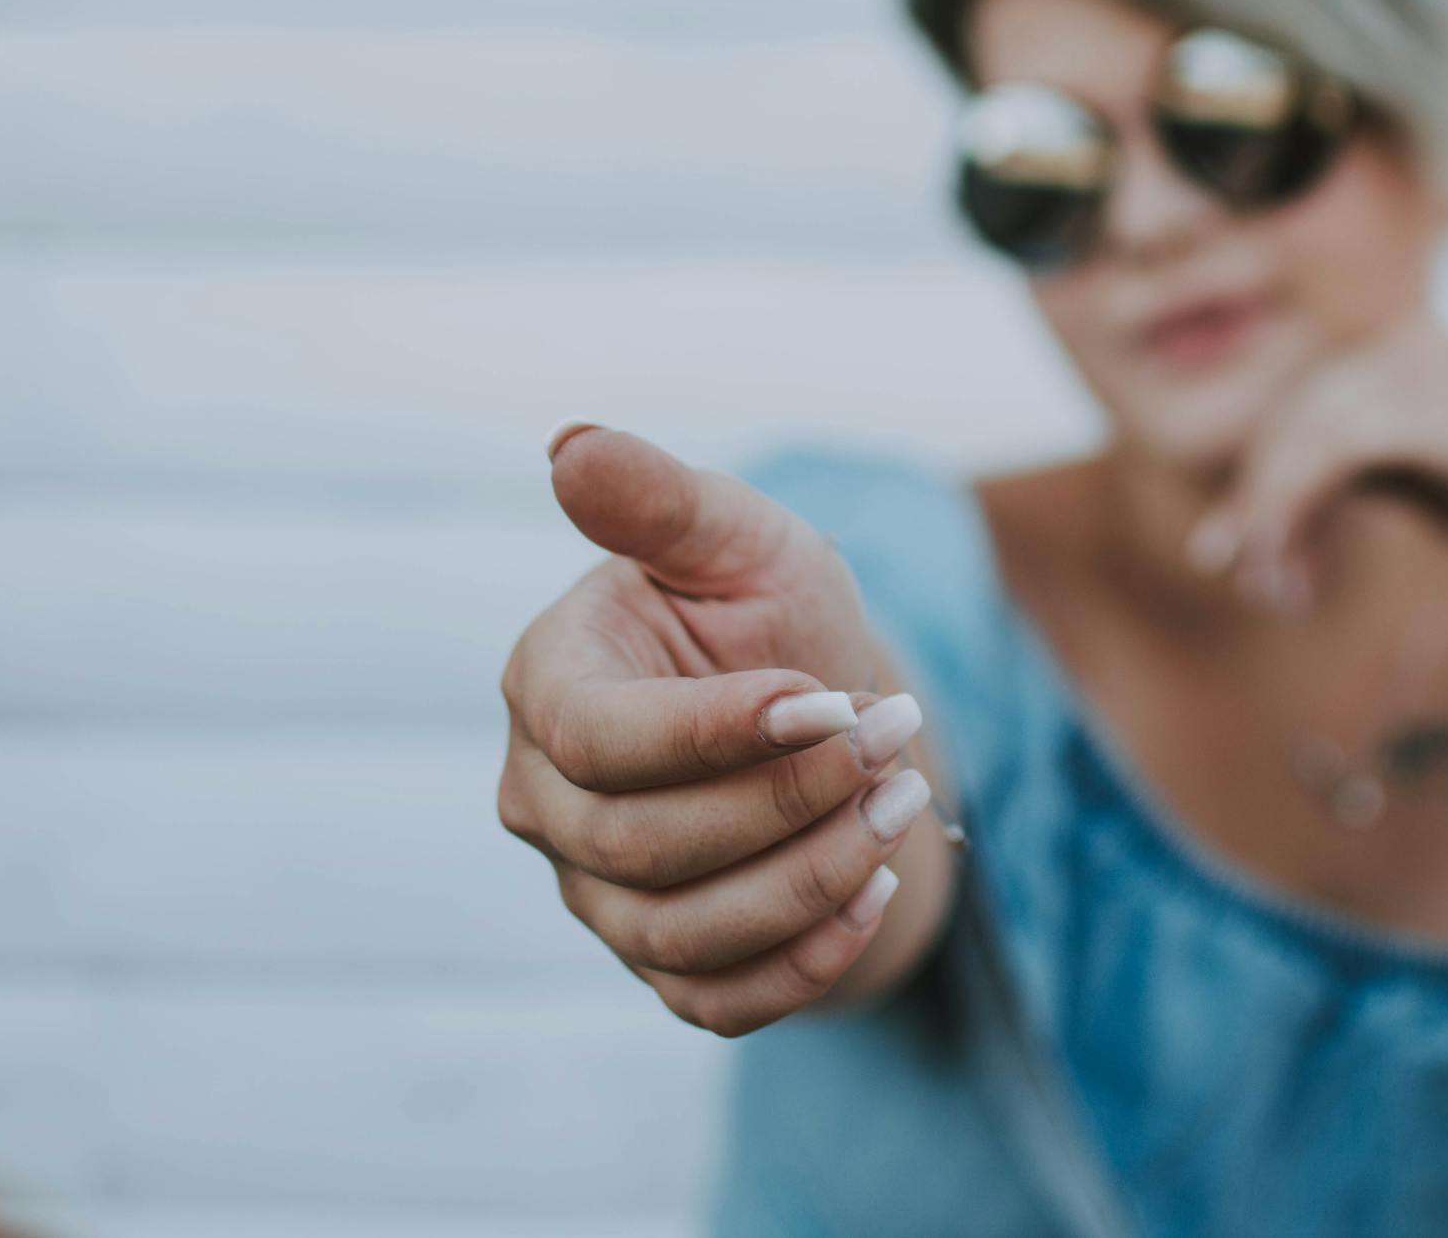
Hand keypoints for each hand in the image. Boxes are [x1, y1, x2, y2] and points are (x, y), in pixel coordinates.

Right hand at [497, 424, 935, 1036]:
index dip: (718, 733)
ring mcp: (594, 894)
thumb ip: (660, 499)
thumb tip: (570, 447)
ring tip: (902, 800)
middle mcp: (544, 800)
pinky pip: (718, 1001)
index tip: (832, 697)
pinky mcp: (659, 962)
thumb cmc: (766, 607)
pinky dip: (807, 958)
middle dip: (788, 799)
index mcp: (547, 684)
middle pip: (643, 847)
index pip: (601, 741)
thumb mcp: (736, 537)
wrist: (822, 708)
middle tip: (896, 734)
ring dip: (811, 876)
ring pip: (683, 933)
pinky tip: (880, 884)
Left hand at [1188, 316, 1447, 609]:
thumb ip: (1360, 473)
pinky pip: (1327, 453)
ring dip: (1270, 518)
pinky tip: (1295, 571)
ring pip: (1299, 437)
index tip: (1240, 555)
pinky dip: (1292, 512)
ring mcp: (1420, 366)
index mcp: (1406, 349)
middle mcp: (1407, 343)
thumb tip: (1261, 512)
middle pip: (1291, 420)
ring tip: (1277, 591)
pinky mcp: (1432, 407)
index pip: (1303, 406)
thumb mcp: (1428, 479)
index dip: (1262, 479)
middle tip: (1252, 583)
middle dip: (1259, 505)